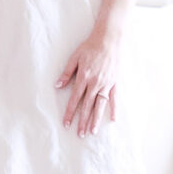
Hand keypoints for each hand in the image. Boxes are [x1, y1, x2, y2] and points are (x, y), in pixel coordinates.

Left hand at [55, 20, 122, 134]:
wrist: (109, 39)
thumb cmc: (90, 47)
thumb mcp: (75, 57)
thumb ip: (67, 73)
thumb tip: (57, 85)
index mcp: (84, 78)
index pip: (75, 99)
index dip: (70, 112)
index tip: (66, 123)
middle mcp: (95, 83)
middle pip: (88, 106)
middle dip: (83, 121)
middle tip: (80, 134)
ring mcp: (107, 84)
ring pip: (100, 105)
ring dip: (96, 119)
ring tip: (93, 131)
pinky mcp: (115, 82)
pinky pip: (114, 98)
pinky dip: (114, 109)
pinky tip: (112, 119)